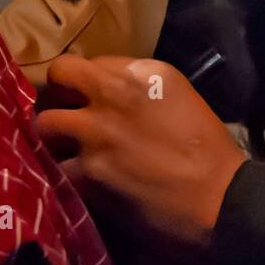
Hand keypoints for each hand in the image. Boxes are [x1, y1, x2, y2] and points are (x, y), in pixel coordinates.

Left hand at [36, 55, 246, 262]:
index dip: (89, 83)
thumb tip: (112, 98)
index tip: (93, 99)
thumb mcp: (181, 100)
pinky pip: (55, 167)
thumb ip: (142, 91)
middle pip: (60, 74)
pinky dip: (63, 175)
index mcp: (144, 71)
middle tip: (65, 112)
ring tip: (63, 149)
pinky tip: (76, 181)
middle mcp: (114, 93)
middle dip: (57, 92)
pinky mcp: (87, 172)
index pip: (93, 63)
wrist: (219, 201)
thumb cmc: (211, 153)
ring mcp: (96, 132)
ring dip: (52, 136)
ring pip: (45, 123)